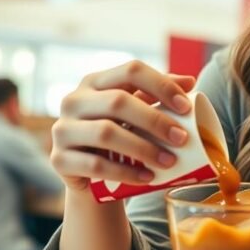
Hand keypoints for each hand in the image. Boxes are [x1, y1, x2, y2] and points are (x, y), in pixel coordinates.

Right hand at [50, 60, 195, 190]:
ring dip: (143, 148)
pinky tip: (148, 177)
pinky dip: (125, 172)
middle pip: (118, 102)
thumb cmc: (118, 134)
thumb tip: (189, 82)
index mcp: (95, 81)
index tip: (186, 107)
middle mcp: (74, 100)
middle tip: (182, 139)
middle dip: (155, 120)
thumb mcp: (135, 111)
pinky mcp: (59, 160)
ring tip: (169, 161)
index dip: (161, 85)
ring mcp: (62, 130)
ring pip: (106, 133)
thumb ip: (157, 94)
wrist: (88, 174)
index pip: (130, 71)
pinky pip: (95, 165)